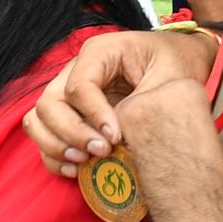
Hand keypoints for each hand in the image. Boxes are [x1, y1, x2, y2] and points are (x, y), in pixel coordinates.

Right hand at [21, 23, 212, 173]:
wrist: (183, 64)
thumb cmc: (178, 65)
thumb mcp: (171, 76)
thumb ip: (145, 101)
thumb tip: (117, 133)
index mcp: (100, 52)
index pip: (78, 86)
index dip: (93, 115)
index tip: (116, 137)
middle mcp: (76, 70)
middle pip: (49, 103)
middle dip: (71, 132)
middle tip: (101, 151)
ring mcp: (68, 93)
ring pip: (39, 120)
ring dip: (56, 145)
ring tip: (84, 161)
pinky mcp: (70, 114)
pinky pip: (45, 135)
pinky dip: (54, 156)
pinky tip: (76, 169)